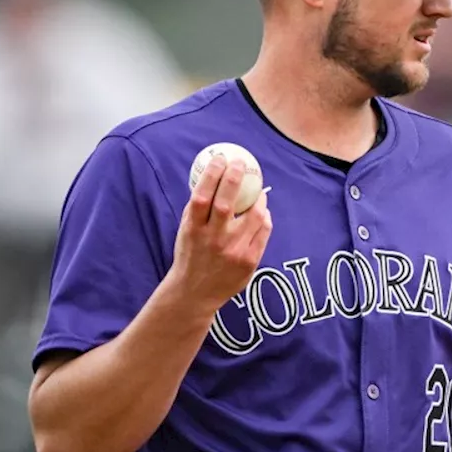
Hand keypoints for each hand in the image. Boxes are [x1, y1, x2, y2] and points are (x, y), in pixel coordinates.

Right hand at [169, 154, 272, 313]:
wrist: (195, 293)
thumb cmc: (191, 255)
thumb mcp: (186, 231)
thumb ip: (198, 208)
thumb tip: (214, 176)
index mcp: (194, 229)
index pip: (202, 196)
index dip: (212, 174)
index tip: (220, 158)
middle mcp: (213, 239)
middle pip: (226, 203)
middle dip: (236, 178)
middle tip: (242, 164)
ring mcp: (233, 251)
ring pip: (254, 217)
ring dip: (259, 199)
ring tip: (258, 192)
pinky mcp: (250, 261)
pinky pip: (264, 232)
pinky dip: (265, 219)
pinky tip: (262, 213)